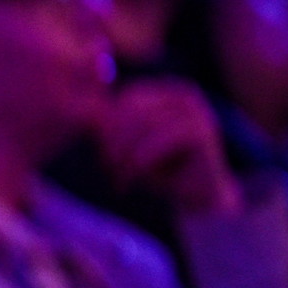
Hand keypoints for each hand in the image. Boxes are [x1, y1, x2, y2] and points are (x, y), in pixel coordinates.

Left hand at [97, 78, 241, 217]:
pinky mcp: (202, 133)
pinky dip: (137, 165)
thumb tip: (85, 114)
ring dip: (123, 157)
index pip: (124, 99)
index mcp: (167, 91)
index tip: (103, 154)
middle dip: (112, 142)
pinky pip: (157, 143)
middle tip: (108, 168)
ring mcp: (197, 112)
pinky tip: (130, 182)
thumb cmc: (160, 168)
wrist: (200, 196)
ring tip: (118, 177)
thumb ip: (112, 125)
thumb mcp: (130, 143)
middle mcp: (184, 95)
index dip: (107, 127)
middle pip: (130, 111)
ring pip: (141, 127)